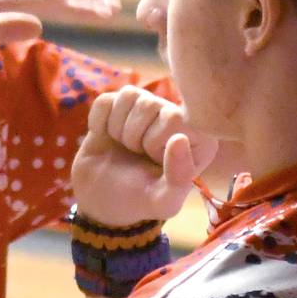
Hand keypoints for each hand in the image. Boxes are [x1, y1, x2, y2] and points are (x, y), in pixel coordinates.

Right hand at [72, 85, 218, 227]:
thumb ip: (179, 177)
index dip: (154, 143)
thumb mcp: (164, 202)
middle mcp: (176, 116)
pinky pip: (105, 100)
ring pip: (129, 96)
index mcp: (197, 137)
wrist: (104, 200)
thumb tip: (179, 138)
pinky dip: (99, 122)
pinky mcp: (117, 104)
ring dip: (118, 128)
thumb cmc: (140, 200)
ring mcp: (146, 106)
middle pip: (149, 104)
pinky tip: (107, 137)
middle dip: (134, 137)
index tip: (153, 162)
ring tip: (124, 146)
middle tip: (136, 155)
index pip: (173, 118)